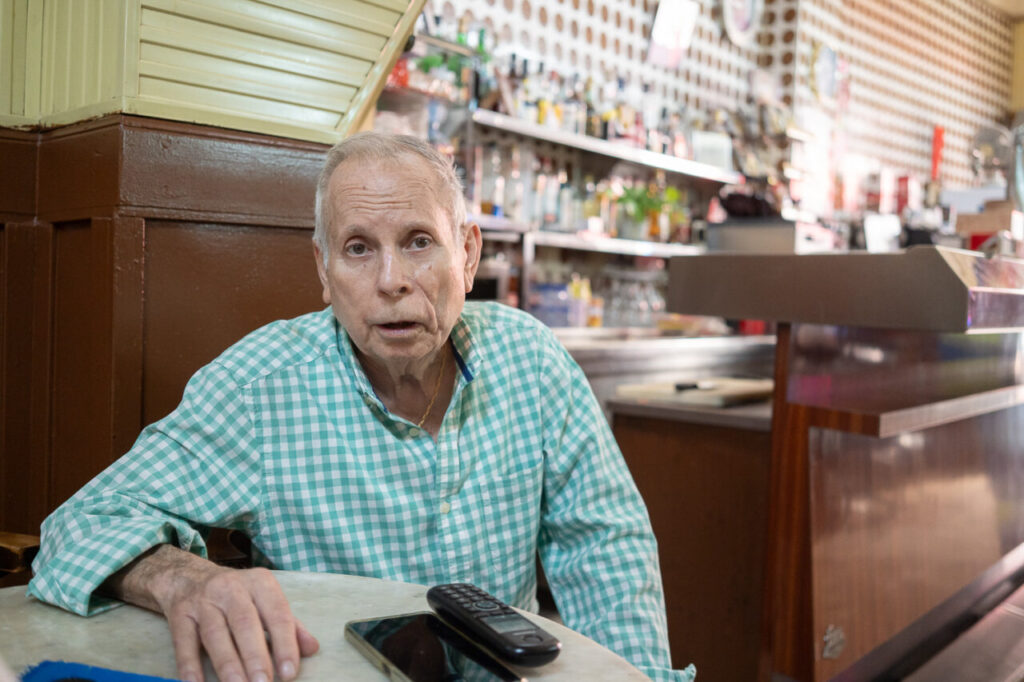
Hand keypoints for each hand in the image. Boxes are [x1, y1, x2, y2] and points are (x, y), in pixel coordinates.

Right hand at [105, 545, 318, 681]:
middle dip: (256, 656)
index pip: (277, 614)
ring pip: (215, 634)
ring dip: (227, 664)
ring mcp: (203, 601)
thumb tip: (312, 648)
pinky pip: (184, 643)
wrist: (188, 577)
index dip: (285, 644)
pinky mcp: (179, 614)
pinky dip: (190, 666)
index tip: (290, 673)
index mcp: (260, 583)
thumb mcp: (265, 600)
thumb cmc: (237, 595)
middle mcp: (231, 588)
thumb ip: (290, 625)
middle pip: (245, 623)